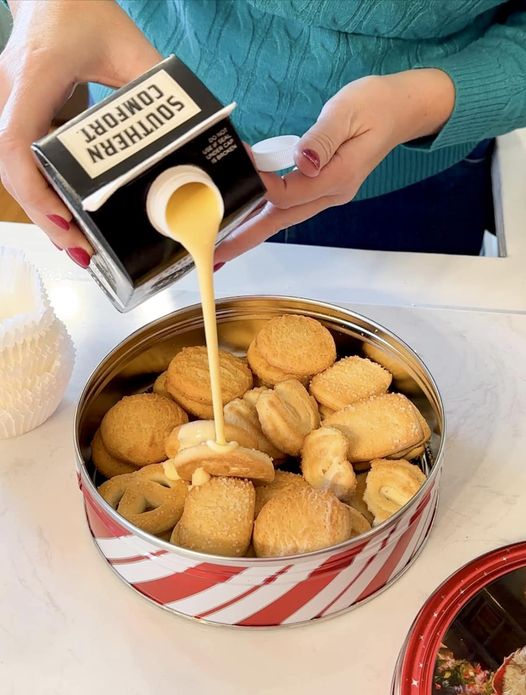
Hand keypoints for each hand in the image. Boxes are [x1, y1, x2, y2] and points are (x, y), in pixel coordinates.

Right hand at [0, 0, 160, 264]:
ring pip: (16, 173)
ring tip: (81, 246)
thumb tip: (207, 127)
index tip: (65, 224)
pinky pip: (25, 163)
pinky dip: (47, 194)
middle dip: (46, 219)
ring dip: (45, 213)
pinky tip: (72, 217)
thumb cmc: (82, 10)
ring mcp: (10, 108)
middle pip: (13, 172)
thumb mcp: (129, 45)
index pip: (16, 142)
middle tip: (83, 253)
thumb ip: (161, 86)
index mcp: (35, 76)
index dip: (36, 190)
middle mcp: (12, 96)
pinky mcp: (20, 117)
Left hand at [215, 69, 454, 262]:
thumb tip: (302, 161)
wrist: (400, 110)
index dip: (260, 184)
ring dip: (251, 232)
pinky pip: (289, 206)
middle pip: (280, 220)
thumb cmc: (375, 105)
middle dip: (246, 237)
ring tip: (222, 246)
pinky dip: (264, 214)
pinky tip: (245, 219)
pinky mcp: (322, 188)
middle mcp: (331, 193)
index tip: (238, 170)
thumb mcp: (347, 112)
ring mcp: (327, 194)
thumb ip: (322, 139)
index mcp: (338, 177)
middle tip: (216, 254)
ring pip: (282, 218)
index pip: (289, 192)